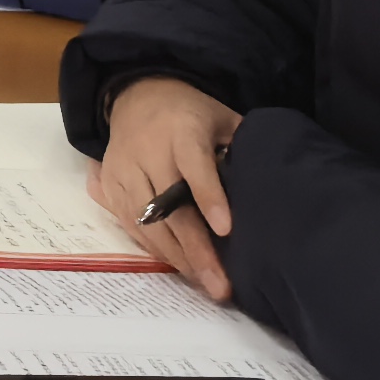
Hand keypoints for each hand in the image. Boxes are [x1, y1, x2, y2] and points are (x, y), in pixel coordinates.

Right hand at [92, 76, 245, 300]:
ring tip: (205, 282)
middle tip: (220, 284)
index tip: (226, 230)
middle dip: (195, 248)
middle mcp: (146, 149)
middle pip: (168, 205)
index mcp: (181, 129)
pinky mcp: (108, 184)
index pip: (194, 165)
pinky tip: (181, 266)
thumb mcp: (223, 118)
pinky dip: (155, 248)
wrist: (137, 94)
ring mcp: (122, 168)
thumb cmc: (191, 113)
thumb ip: (243, 148)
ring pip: (145, 221)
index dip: (209, 197)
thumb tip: (271, 186)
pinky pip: (130, 224)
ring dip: (176, 256)